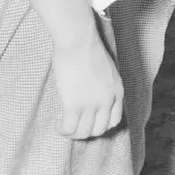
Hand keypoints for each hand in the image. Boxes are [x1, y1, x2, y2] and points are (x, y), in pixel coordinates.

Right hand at [52, 24, 124, 138]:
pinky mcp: (74, 105)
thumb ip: (104, 87)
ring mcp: (91, 105)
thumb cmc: (89, 49)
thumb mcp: (107, 71)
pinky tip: (57, 121)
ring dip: (72, 133)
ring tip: (63, 125)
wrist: (79, 41)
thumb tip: (92, 98)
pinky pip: (68, 129)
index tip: (90, 122)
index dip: (101, 125)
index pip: (114, 121)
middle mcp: (107, 101)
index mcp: (118, 91)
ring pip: (83, 133)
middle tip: (74, 125)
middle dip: (86, 131)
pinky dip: (62, 129)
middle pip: (99, 130)